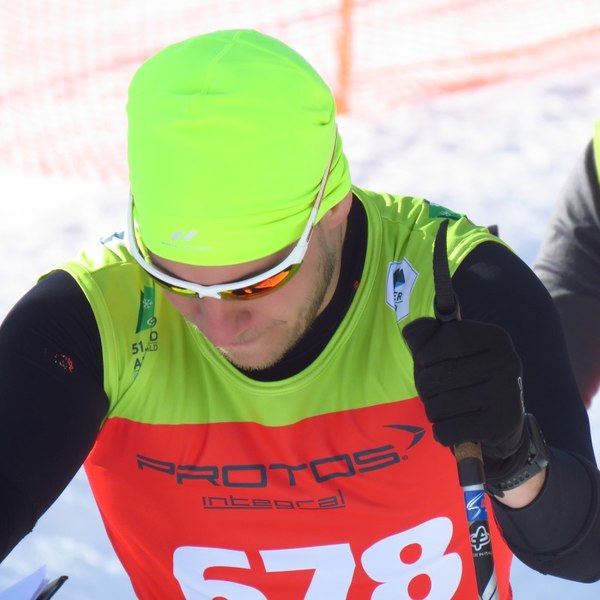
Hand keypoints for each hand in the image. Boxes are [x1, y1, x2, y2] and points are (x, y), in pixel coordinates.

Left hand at [402, 317, 527, 481]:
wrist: (500, 424)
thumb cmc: (466, 380)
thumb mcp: (448, 351)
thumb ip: (426, 335)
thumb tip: (410, 330)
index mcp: (495, 337)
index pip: (448, 336)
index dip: (425, 354)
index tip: (426, 365)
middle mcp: (507, 362)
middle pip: (437, 375)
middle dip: (424, 388)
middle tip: (432, 394)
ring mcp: (506, 394)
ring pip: (439, 405)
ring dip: (432, 412)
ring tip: (444, 411)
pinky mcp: (501, 425)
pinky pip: (446, 430)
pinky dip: (440, 433)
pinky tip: (451, 429)